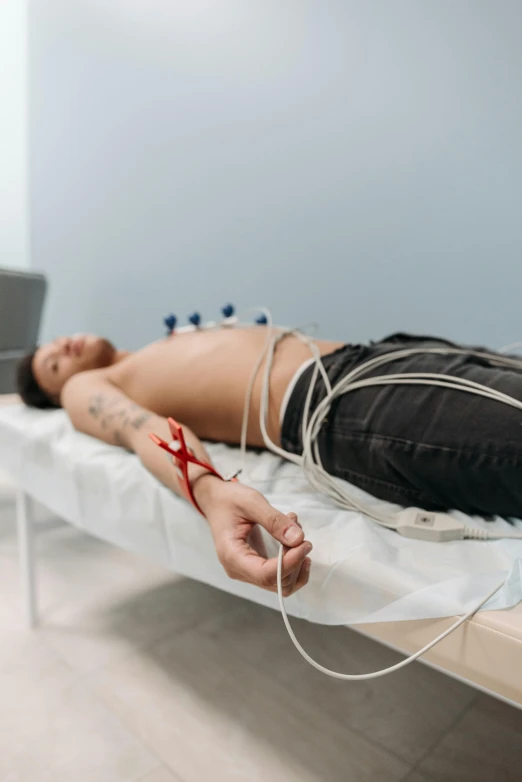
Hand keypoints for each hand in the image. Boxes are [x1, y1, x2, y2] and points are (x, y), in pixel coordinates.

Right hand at [194, 476, 311, 595]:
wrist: (216, 501)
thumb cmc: (229, 500)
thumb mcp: (252, 502)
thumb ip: (274, 520)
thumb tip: (298, 539)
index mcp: (231, 555)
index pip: (265, 574)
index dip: (289, 563)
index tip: (305, 544)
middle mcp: (238, 570)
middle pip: (277, 582)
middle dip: (295, 560)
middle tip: (300, 532)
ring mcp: (247, 571)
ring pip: (282, 583)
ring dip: (297, 560)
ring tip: (295, 530)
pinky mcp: (256, 567)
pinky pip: (280, 575)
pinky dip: (293, 562)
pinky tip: (296, 544)